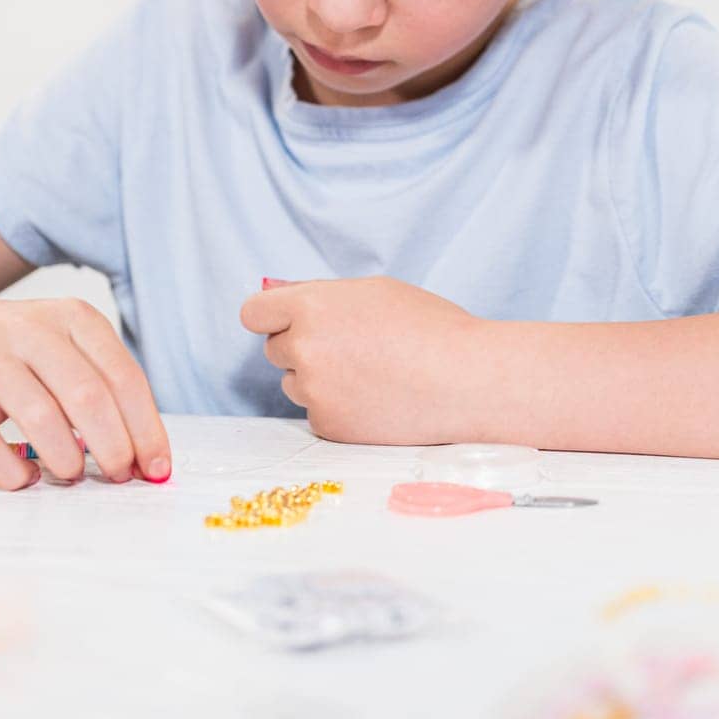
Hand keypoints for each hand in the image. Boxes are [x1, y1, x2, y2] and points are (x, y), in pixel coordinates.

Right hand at [0, 291, 171, 490]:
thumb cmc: (20, 350)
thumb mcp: (68, 346)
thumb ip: (106, 389)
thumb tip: (146, 457)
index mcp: (74, 318)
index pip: (124, 377)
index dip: (146, 428)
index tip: (157, 468)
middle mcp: (34, 332)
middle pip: (88, 396)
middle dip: (113, 446)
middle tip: (120, 476)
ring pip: (42, 416)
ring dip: (67, 458)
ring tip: (73, 474)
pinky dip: (11, 471)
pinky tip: (25, 477)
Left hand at [239, 276, 479, 443]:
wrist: (465, 381)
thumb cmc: (428, 327)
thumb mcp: (373, 291)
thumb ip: (321, 297)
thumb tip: (280, 299)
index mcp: (311, 307)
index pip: (254, 314)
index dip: (270, 318)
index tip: (284, 323)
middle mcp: (304, 348)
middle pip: (275, 350)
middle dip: (300, 348)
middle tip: (348, 349)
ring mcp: (314, 391)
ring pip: (296, 383)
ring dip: (318, 380)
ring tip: (369, 375)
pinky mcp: (329, 427)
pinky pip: (318, 413)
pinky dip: (338, 408)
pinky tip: (375, 400)